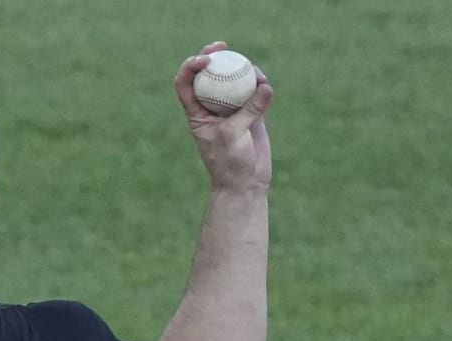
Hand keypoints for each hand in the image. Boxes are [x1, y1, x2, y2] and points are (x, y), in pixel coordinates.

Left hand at [174, 41, 273, 191]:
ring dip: (242, 71)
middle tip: (223, 46)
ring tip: (255, 72)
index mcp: (196, 113)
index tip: (206, 60)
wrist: (245, 183)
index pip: (185, 84)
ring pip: (233, 81)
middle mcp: (211, 107)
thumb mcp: (233, 135)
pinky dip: (259, 85)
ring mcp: (231, 109)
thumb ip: (248, 110)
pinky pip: (254, 92)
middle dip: (213, 57)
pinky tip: (265, 83)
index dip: (190, 67)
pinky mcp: (251, 113)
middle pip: (208, 75)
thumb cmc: (229, 163)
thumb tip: (265, 86)